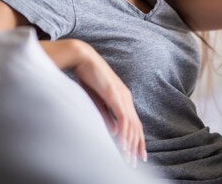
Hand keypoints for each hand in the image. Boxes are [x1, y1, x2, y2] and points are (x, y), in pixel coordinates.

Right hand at [45, 39, 145, 167]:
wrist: (83, 58)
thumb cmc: (89, 78)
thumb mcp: (99, 101)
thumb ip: (107, 115)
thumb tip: (115, 131)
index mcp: (124, 98)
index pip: (135, 123)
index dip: (137, 139)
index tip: (138, 154)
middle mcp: (126, 98)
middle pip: (137, 126)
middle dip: (137, 146)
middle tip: (137, 162)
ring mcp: (122, 96)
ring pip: (131, 124)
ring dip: (130, 142)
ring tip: (129, 158)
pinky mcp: (114, 95)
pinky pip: (122, 116)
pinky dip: (123, 131)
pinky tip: (122, 142)